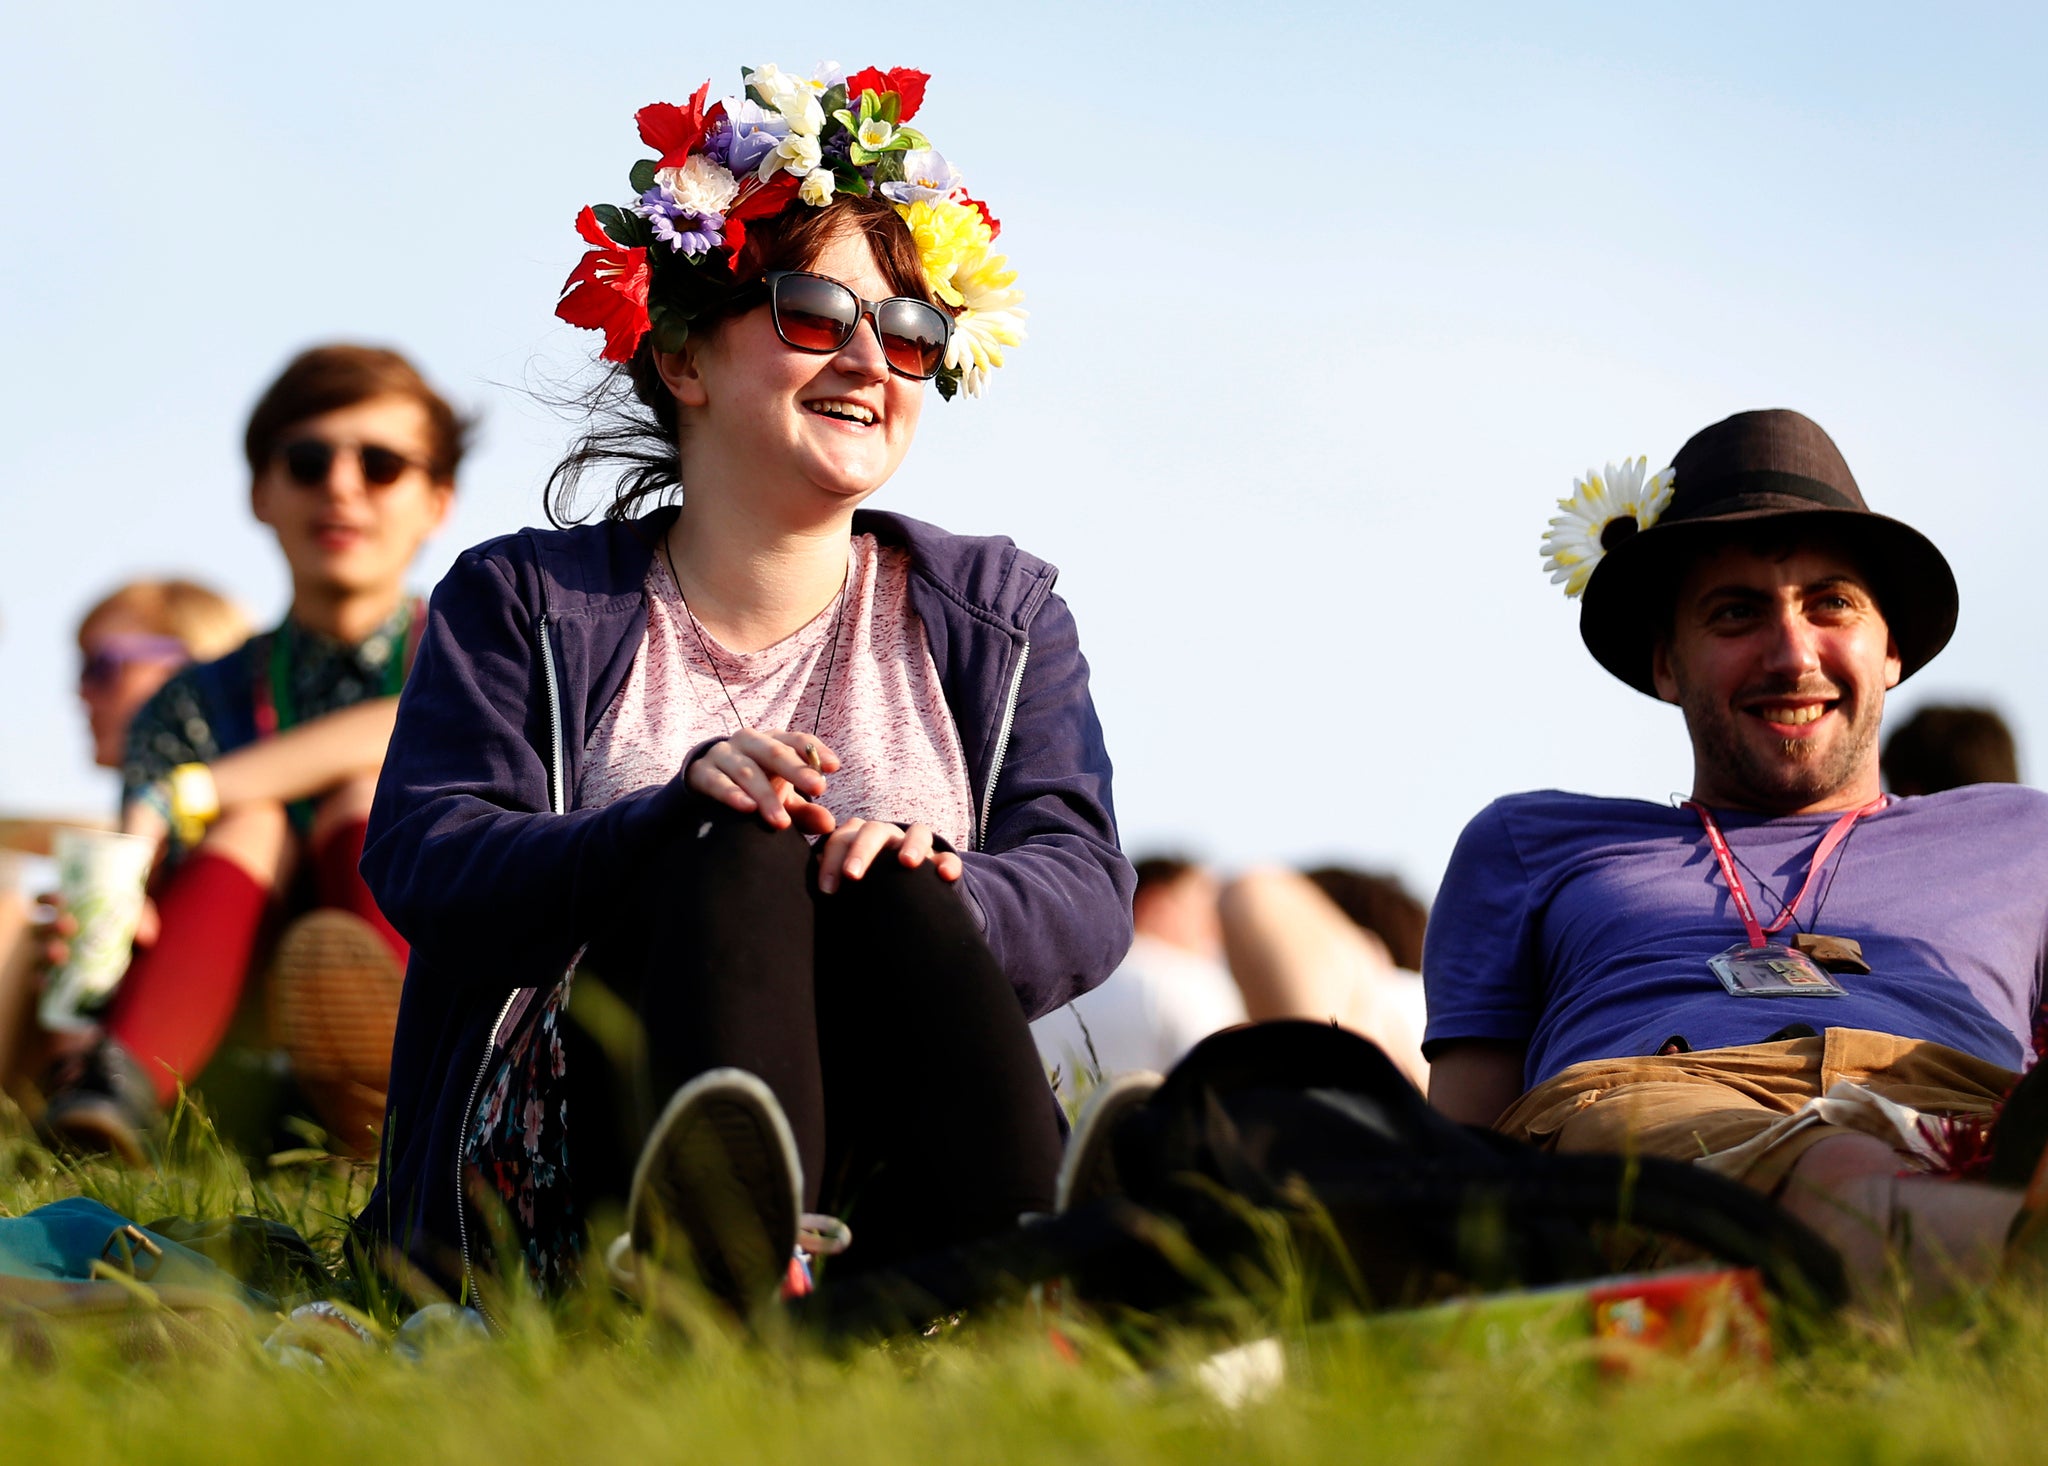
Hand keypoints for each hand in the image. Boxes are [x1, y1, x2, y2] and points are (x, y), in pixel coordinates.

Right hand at [30, 893, 156, 971]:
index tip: (61, 900)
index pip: (44, 900)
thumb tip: (146, 936)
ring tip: (60, 955)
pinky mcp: (44, 978)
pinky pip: (35, 980)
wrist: (111, 971)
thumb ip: (138, 918)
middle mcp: (46, 933)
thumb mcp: (130, 920)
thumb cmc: (117, 932)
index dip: (47, 897)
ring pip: (36, 952)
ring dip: (45, 951)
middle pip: (39, 926)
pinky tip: (46, 982)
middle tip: (70, 927)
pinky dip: (38, 980)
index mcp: (61, 913)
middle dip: (51, 926)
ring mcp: (42, 956)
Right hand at [685, 728, 840, 834]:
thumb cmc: (754, 787)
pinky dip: (732, 794)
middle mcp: (750, 741)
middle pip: (775, 752)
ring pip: (748, 771)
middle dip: (797, 770)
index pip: (798, 741)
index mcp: (774, 742)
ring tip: (781, 822)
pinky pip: (717, 781)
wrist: (703, 783)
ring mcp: (724, 754)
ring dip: (766, 796)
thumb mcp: (781, 798)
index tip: (835, 767)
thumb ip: (805, 811)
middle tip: (818, 788)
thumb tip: (829, 825)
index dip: (817, 751)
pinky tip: (747, 808)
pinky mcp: (701, 771)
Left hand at [816, 819, 962, 894]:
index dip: (832, 860)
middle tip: (852, 875)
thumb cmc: (867, 888)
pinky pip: (949, 858)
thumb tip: (818, 887)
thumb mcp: (848, 882)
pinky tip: (944, 876)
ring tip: (907, 863)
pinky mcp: (941, 863)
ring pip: (918, 832)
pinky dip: (948, 864)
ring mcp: (918, 847)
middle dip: (862, 850)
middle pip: (875, 830)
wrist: (905, 898)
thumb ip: (833, 878)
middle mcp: (889, 836)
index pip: (843, 838)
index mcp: (861, 837)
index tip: (827, 890)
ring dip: (912, 845)